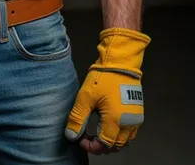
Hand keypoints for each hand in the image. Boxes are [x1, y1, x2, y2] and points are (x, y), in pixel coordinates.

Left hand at [65, 28, 150, 153]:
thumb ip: (78, 118)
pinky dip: (120, 135)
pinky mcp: (138, 112)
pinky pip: (130, 132)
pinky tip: (109, 126)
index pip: (104, 145)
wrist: (120, 62)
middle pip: (116, 146)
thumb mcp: (85, 97)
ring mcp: (136, 118)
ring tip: (97, 133)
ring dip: (111, 142)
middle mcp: (129, 123)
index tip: (81, 140)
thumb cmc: (103, 78)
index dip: (92, 146)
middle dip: (101, 146)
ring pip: (125, 141)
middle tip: (88, 138)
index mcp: (115, 121)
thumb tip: (71, 136)